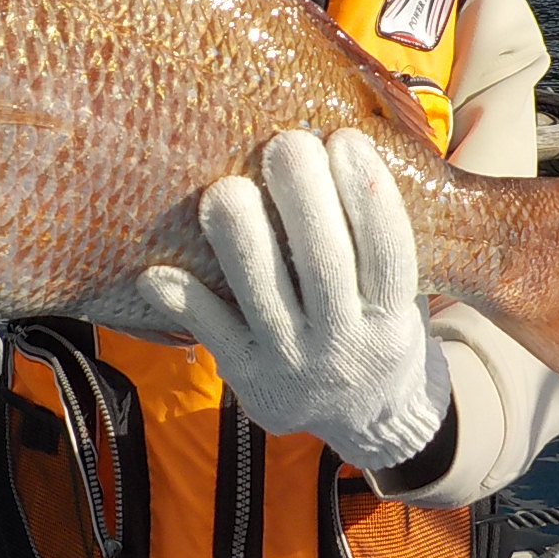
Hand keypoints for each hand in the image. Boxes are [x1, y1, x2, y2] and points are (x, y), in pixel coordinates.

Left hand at [137, 128, 450, 468]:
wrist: (368, 420)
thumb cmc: (375, 322)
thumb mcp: (401, 291)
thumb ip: (377, 235)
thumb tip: (344, 137)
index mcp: (393, 315)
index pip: (388, 251)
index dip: (369, 196)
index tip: (346, 139)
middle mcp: (347, 344)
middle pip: (325, 266)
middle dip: (305, 200)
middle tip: (286, 143)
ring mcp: (295, 365)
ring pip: (264, 297)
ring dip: (241, 241)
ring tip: (224, 190)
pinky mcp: (250, 380)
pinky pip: (213, 336)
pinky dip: (185, 303)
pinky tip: (157, 271)